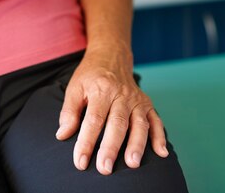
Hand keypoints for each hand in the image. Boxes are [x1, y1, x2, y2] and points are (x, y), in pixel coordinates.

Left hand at [56, 46, 167, 174]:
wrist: (112, 56)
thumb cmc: (91, 76)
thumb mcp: (74, 88)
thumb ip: (69, 112)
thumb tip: (62, 135)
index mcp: (101, 90)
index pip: (93, 120)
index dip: (86, 142)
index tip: (80, 161)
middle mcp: (121, 95)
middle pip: (117, 123)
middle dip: (111, 147)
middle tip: (104, 168)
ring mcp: (137, 99)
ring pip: (139, 123)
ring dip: (137, 144)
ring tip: (133, 163)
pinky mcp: (147, 103)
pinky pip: (155, 120)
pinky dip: (160, 136)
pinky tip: (162, 153)